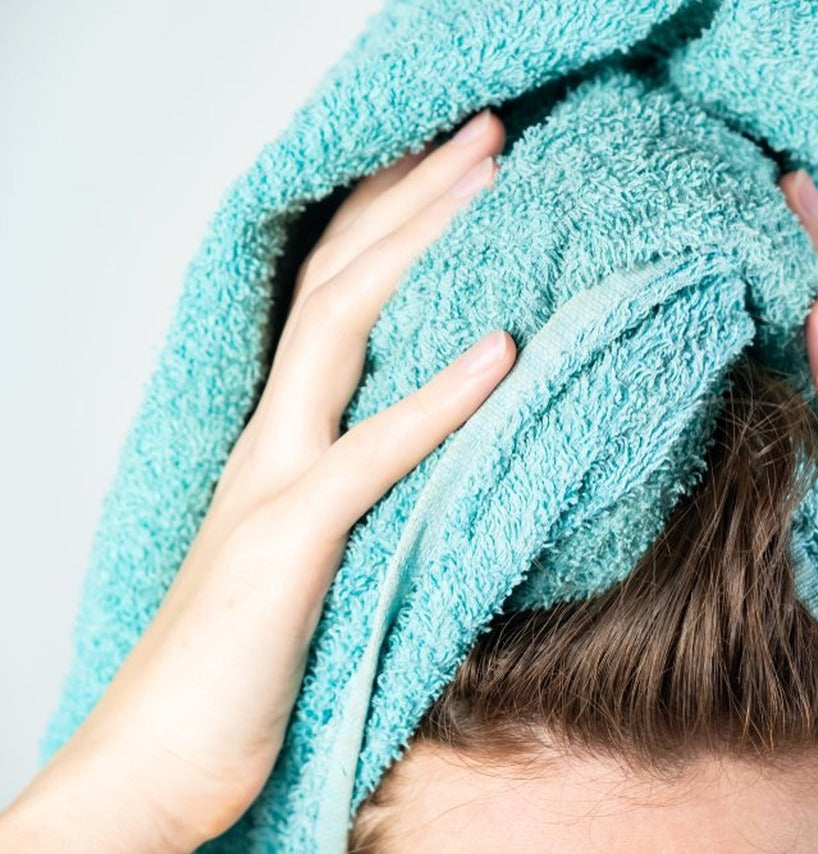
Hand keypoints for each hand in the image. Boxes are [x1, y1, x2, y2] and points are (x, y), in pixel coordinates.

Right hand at [0, 110, 513, 851]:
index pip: (332, 297)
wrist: (155, 764)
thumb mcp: (314, 558)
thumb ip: (363, 493)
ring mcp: (272, 484)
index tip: (450, 169)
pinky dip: (438, 397)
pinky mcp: (287, 545)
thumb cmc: (238, 669)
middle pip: (338, 280)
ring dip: (421, 244)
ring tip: (492, 177)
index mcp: (280, 438)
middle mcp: (270, 439)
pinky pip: (371, 453)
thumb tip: (445, 456)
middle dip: (410, 195)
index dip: (387, 223)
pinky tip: (502, 349)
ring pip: (341, 329)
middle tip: (485, 129)